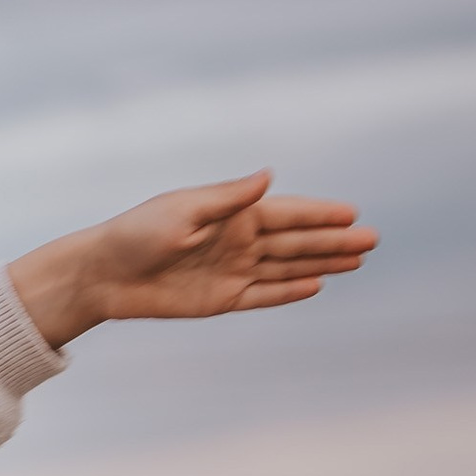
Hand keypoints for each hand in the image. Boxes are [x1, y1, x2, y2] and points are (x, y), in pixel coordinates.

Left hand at [10, 171, 378, 349]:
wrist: (102, 275)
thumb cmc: (137, 234)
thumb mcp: (183, 210)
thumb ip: (229, 198)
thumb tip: (268, 176)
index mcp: (230, 214)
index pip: (287, 214)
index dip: (320, 215)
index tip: (354, 213)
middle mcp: (236, 241)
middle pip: (295, 242)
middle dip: (333, 241)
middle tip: (373, 240)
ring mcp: (231, 271)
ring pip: (287, 268)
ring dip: (321, 264)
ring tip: (357, 262)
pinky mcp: (220, 300)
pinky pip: (263, 294)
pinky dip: (289, 291)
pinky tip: (317, 285)